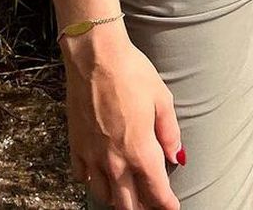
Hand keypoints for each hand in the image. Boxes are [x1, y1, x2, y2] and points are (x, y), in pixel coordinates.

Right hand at [65, 35, 183, 209]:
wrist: (95, 58)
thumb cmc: (132, 73)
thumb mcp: (162, 99)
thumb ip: (170, 132)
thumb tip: (176, 155)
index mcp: (140, 151)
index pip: (156, 191)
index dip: (166, 204)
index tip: (172, 208)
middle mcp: (115, 161)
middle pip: (128, 203)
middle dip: (142, 207)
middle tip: (152, 205)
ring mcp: (92, 156)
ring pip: (104, 195)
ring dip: (118, 200)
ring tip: (127, 197)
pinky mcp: (76, 146)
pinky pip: (82, 176)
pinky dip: (93, 181)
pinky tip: (99, 176)